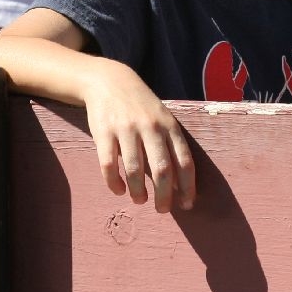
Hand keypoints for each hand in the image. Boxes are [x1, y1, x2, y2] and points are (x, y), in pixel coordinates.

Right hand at [82, 70, 196, 212]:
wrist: (109, 81)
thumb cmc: (141, 106)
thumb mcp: (163, 118)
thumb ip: (171, 145)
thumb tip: (179, 184)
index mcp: (169, 126)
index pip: (184, 161)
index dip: (187, 187)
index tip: (187, 205)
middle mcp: (150, 127)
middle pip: (162, 171)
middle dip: (164, 196)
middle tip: (162, 210)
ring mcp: (126, 129)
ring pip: (134, 171)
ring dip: (138, 192)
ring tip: (139, 200)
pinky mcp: (104, 132)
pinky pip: (108, 165)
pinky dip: (114, 183)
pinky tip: (118, 190)